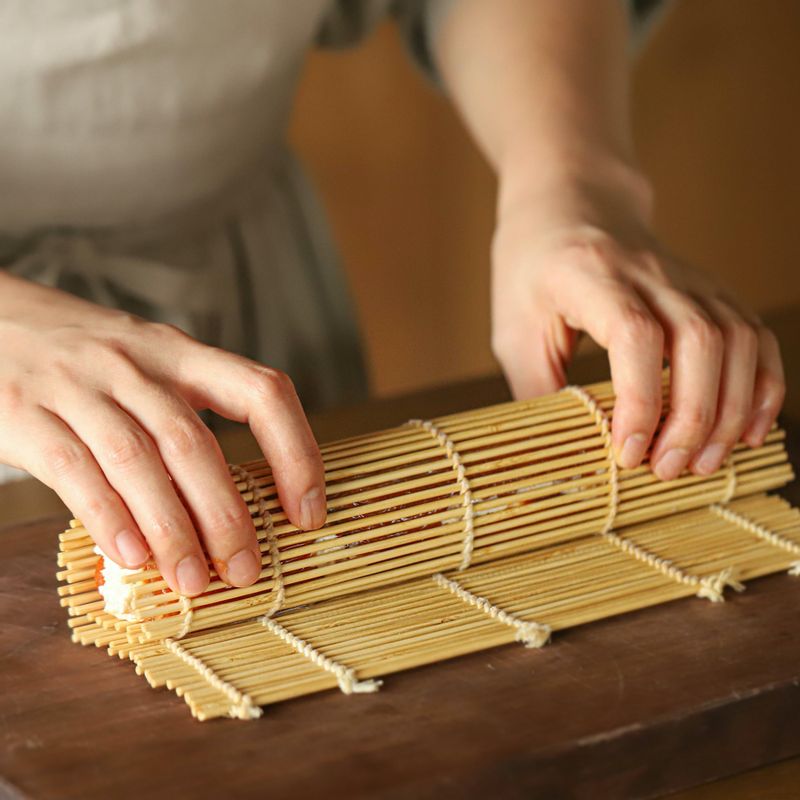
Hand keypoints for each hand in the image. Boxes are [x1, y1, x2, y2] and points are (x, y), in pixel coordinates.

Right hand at [0, 273, 325, 594]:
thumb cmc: (89, 359)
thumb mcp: (151, 366)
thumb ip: (187, 421)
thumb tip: (233, 510)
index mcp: (182, 354)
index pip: (262, 391)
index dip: (296, 451)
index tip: (308, 511)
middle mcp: (137, 365)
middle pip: (193, 442)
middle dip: (226, 514)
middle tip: (243, 571)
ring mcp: (80, 387)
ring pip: (138, 460)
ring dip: (171, 527)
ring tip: (192, 580)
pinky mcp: (27, 413)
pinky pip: (75, 470)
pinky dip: (108, 517)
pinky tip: (131, 557)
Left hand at [491, 167, 784, 479]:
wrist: (572, 202)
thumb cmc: (533, 268)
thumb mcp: (513, 327)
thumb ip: (536, 387)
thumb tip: (563, 451)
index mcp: (589, 274)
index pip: (634, 334)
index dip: (640, 399)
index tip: (628, 451)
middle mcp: (649, 271)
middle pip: (699, 340)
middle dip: (692, 417)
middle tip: (668, 470)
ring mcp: (688, 277)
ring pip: (736, 339)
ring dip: (730, 410)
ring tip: (704, 462)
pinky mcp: (710, 290)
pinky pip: (753, 335)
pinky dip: (760, 386)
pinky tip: (745, 430)